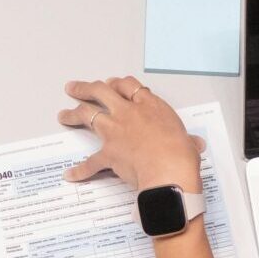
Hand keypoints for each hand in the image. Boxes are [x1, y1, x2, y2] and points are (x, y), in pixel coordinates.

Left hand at [57, 76, 204, 191]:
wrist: (168, 170)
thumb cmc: (180, 154)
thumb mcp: (187, 140)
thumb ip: (187, 140)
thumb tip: (195, 145)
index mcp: (148, 105)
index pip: (128, 85)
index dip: (117, 84)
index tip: (112, 84)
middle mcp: (127, 113)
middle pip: (100, 91)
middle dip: (85, 88)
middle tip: (74, 88)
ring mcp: (115, 131)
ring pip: (87, 115)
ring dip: (73, 114)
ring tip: (63, 115)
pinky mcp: (108, 153)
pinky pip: (90, 162)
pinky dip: (80, 170)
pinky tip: (71, 174)